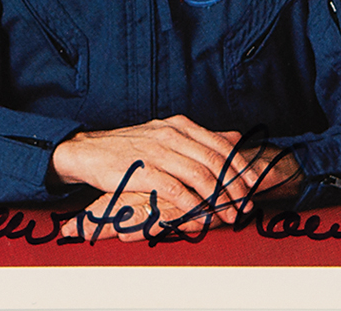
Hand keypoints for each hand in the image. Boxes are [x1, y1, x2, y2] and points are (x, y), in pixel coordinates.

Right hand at [51, 117, 288, 240]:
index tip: (252, 185)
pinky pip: (175, 190)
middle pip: (214, 161)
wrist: (88, 150)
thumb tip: (235, 136)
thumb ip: (199, 138)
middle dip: (234, 186)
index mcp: (179, 125)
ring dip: (218, 198)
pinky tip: (201, 215)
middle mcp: (171, 134)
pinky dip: (192, 205)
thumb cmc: (129, 147)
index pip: (219, 145)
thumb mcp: (165, 134)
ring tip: (228, 215)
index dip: (239, 166)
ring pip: (199, 175)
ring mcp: (157, 152)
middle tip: (244, 205)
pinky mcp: (142, 171)